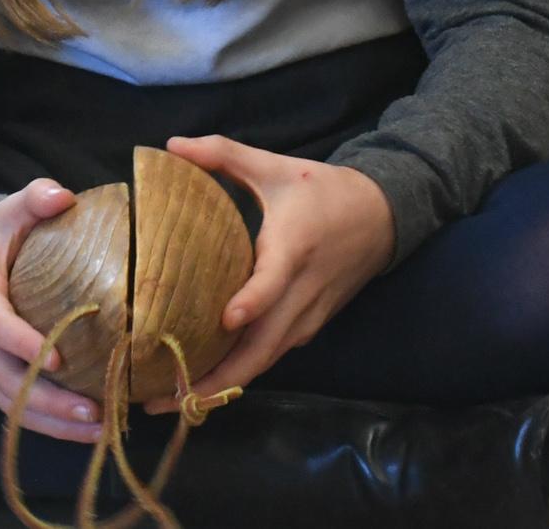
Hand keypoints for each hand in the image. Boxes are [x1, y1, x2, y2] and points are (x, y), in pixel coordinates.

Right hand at [0, 179, 105, 443]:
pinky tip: (84, 429)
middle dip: (47, 399)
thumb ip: (35, 198)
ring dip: (51, 420)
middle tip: (93, 409)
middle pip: (5, 378)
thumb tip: (61, 195)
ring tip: (99, 428)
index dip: (24, 346)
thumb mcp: (10, 210)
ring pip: (9, 402)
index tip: (59, 360)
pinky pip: (13, 407)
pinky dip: (45, 422)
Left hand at [142, 135, 396, 412]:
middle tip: (164, 399)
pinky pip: (271, 357)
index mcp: (293, 248)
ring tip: (172, 402)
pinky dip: (239, 376)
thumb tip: (170, 146)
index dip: (252, 303)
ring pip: (265, 362)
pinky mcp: (310, 328)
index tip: (225, 319)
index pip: (274, 283)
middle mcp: (302, 292)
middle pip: (262, 348)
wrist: (384, 217)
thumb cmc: (324, 192)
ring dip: (221, 388)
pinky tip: (202, 385)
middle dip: (214, 381)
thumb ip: (224, 155)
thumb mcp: (278, 168)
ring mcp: (308, 316)